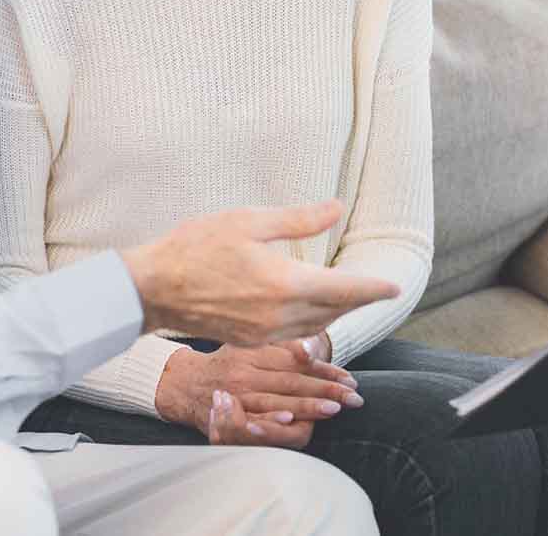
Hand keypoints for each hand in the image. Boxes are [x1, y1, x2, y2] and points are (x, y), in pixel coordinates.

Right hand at [122, 201, 398, 343]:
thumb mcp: (248, 222)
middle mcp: (279, 315)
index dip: (372, 288)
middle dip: (360, 301)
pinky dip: (314, 324)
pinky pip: (294, 335)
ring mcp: (263, 332)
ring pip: (316, 326)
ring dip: (339, 314)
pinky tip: (316, 314)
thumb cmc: (196, 247)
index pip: (343, 289)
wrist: (152, 288)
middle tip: (381, 291)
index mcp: (284, 284)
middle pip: (335, 311)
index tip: (395, 287)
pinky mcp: (249, 339)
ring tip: (354, 300)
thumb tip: (336, 208)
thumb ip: (298, 220)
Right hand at [157, 339, 362, 444]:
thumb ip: (282, 345)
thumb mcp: (251, 343)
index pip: (297, 361)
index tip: (349, 378)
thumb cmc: (226, 361)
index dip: (325, 370)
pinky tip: (289, 422)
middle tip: (353, 397)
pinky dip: (271, 421)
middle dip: (325, 390)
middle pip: (292, 382)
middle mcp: (246, 372)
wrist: (184, 384)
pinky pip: (252, 420)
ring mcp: (236, 395)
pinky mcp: (227, 416)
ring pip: (276, 401)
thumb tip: (312, 348)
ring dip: (307, 407)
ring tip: (334, 409)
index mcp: (255, 351)